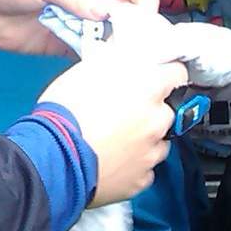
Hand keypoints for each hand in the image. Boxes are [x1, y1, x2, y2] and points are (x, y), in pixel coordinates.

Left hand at [0, 0, 158, 57]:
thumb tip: (107, 11)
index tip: (149, 20)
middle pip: (125, 13)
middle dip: (136, 30)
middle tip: (145, 52)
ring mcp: (78, 22)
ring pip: (109, 36)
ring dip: (118, 50)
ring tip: (128, 68)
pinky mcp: (64, 44)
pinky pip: (88, 54)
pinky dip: (97, 63)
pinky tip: (104, 75)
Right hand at [39, 54, 186, 206]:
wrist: (53, 158)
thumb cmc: (67, 109)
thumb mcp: (89, 68)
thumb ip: (116, 57)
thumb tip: (125, 49)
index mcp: (149, 88)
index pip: (177, 72)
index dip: (166, 72)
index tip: (156, 75)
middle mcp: (157, 121)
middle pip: (166, 110)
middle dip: (151, 108)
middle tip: (125, 109)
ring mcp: (151, 154)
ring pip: (158, 142)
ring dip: (144, 138)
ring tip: (116, 138)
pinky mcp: (140, 181)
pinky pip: (144, 169)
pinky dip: (134, 164)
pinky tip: (113, 159)